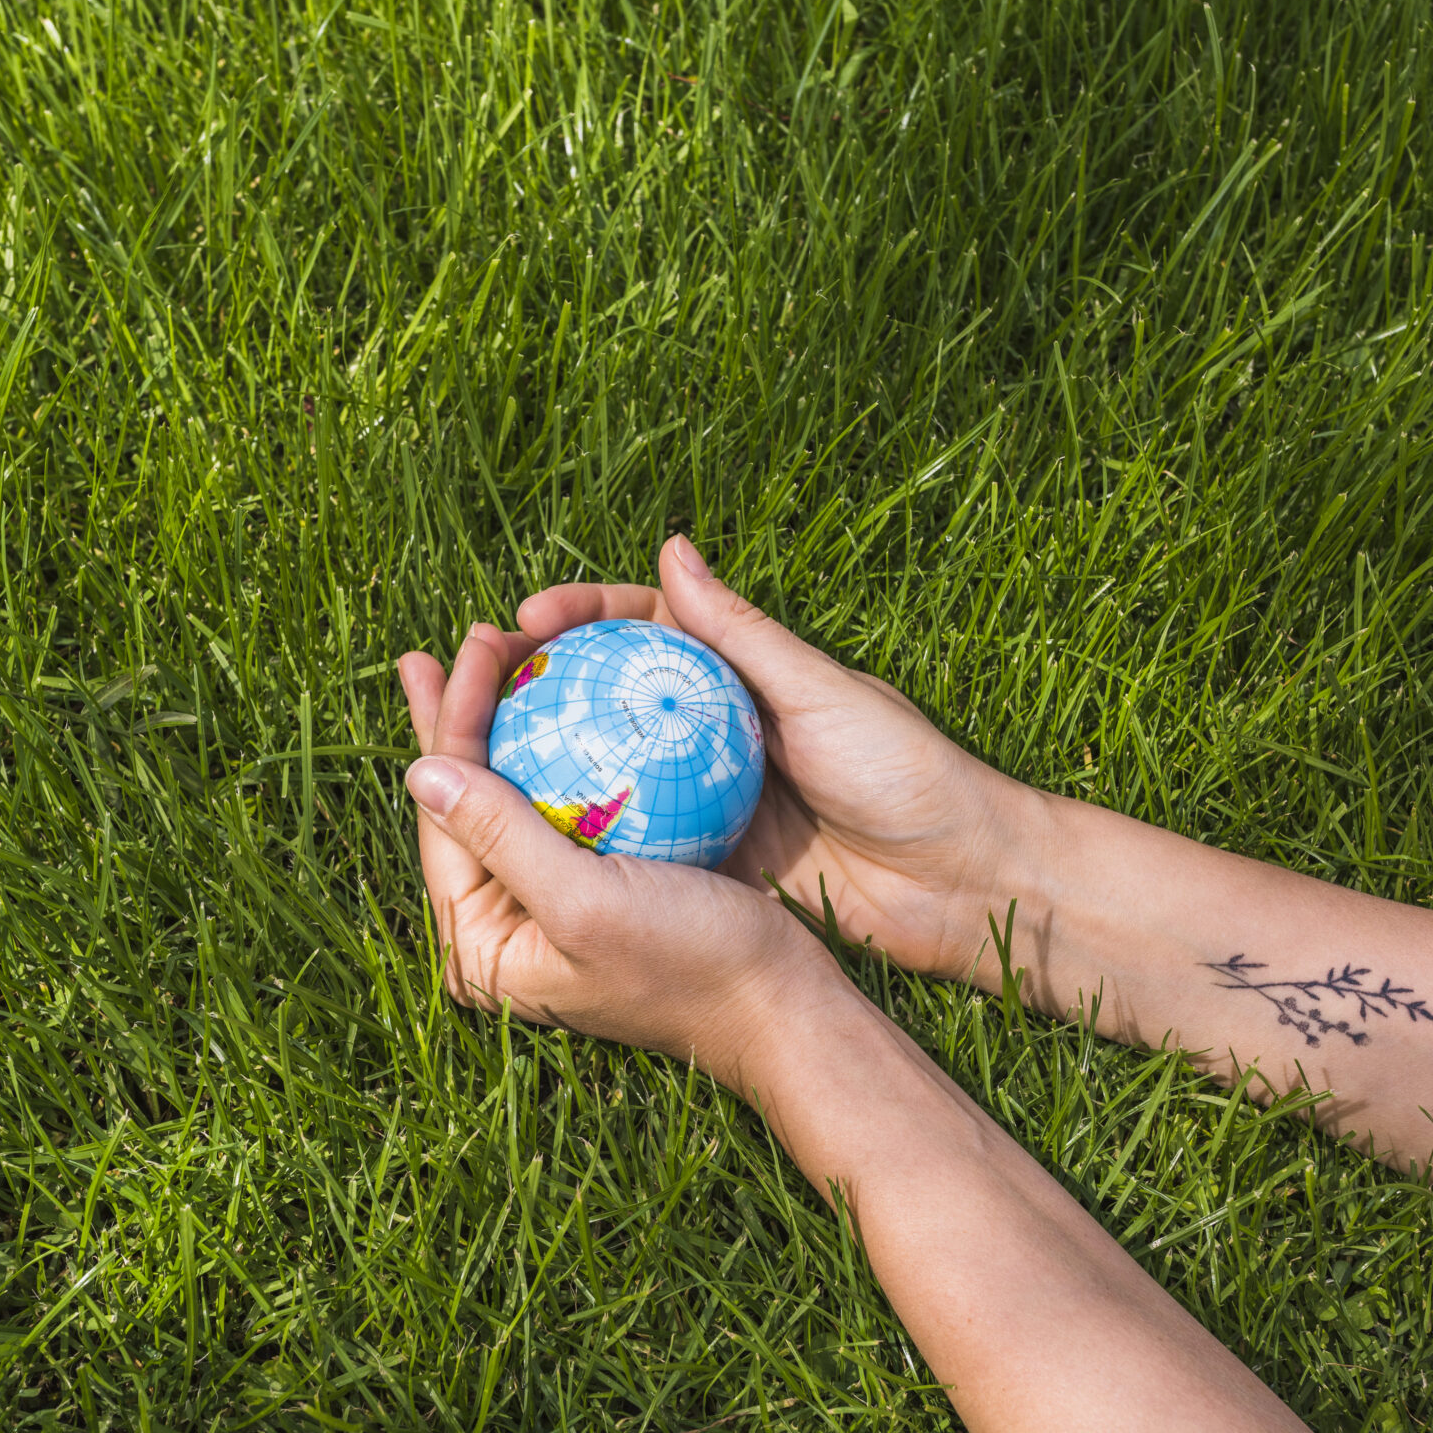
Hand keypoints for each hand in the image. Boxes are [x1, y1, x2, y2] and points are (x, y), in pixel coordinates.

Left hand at [397, 624, 841, 1093]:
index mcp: (482, 945)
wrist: (785, 1006)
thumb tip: (418, 772)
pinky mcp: (599, 885)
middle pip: (469, 800)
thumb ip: (498, 837)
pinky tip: (565, 693)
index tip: (465, 647)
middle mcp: (504, 927)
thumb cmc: (691, 964)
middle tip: (457, 642)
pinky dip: (562, 744)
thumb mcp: (585, 902)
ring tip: (491, 655)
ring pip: (511, 793)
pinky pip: (565, 799)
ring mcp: (550, 905)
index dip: (448, 722)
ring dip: (503, 721)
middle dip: (460, 717)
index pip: (445, 814)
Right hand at [518, 535, 1037, 984]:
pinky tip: (527, 835)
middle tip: (473, 682)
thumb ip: (743, 634)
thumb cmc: (906, 774)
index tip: (522, 623)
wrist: (959, 885)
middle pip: (604, 696)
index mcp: (742, 672)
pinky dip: (582, 833)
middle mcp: (711, 729)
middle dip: (537, 684)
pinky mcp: (710, 857)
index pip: (640, 627)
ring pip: (606, 768)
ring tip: (473, 756)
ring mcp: (704, 794)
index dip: (575, 618)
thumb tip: (670, 547)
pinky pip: (632, 840)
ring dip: (543, 760)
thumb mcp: (822, 694)